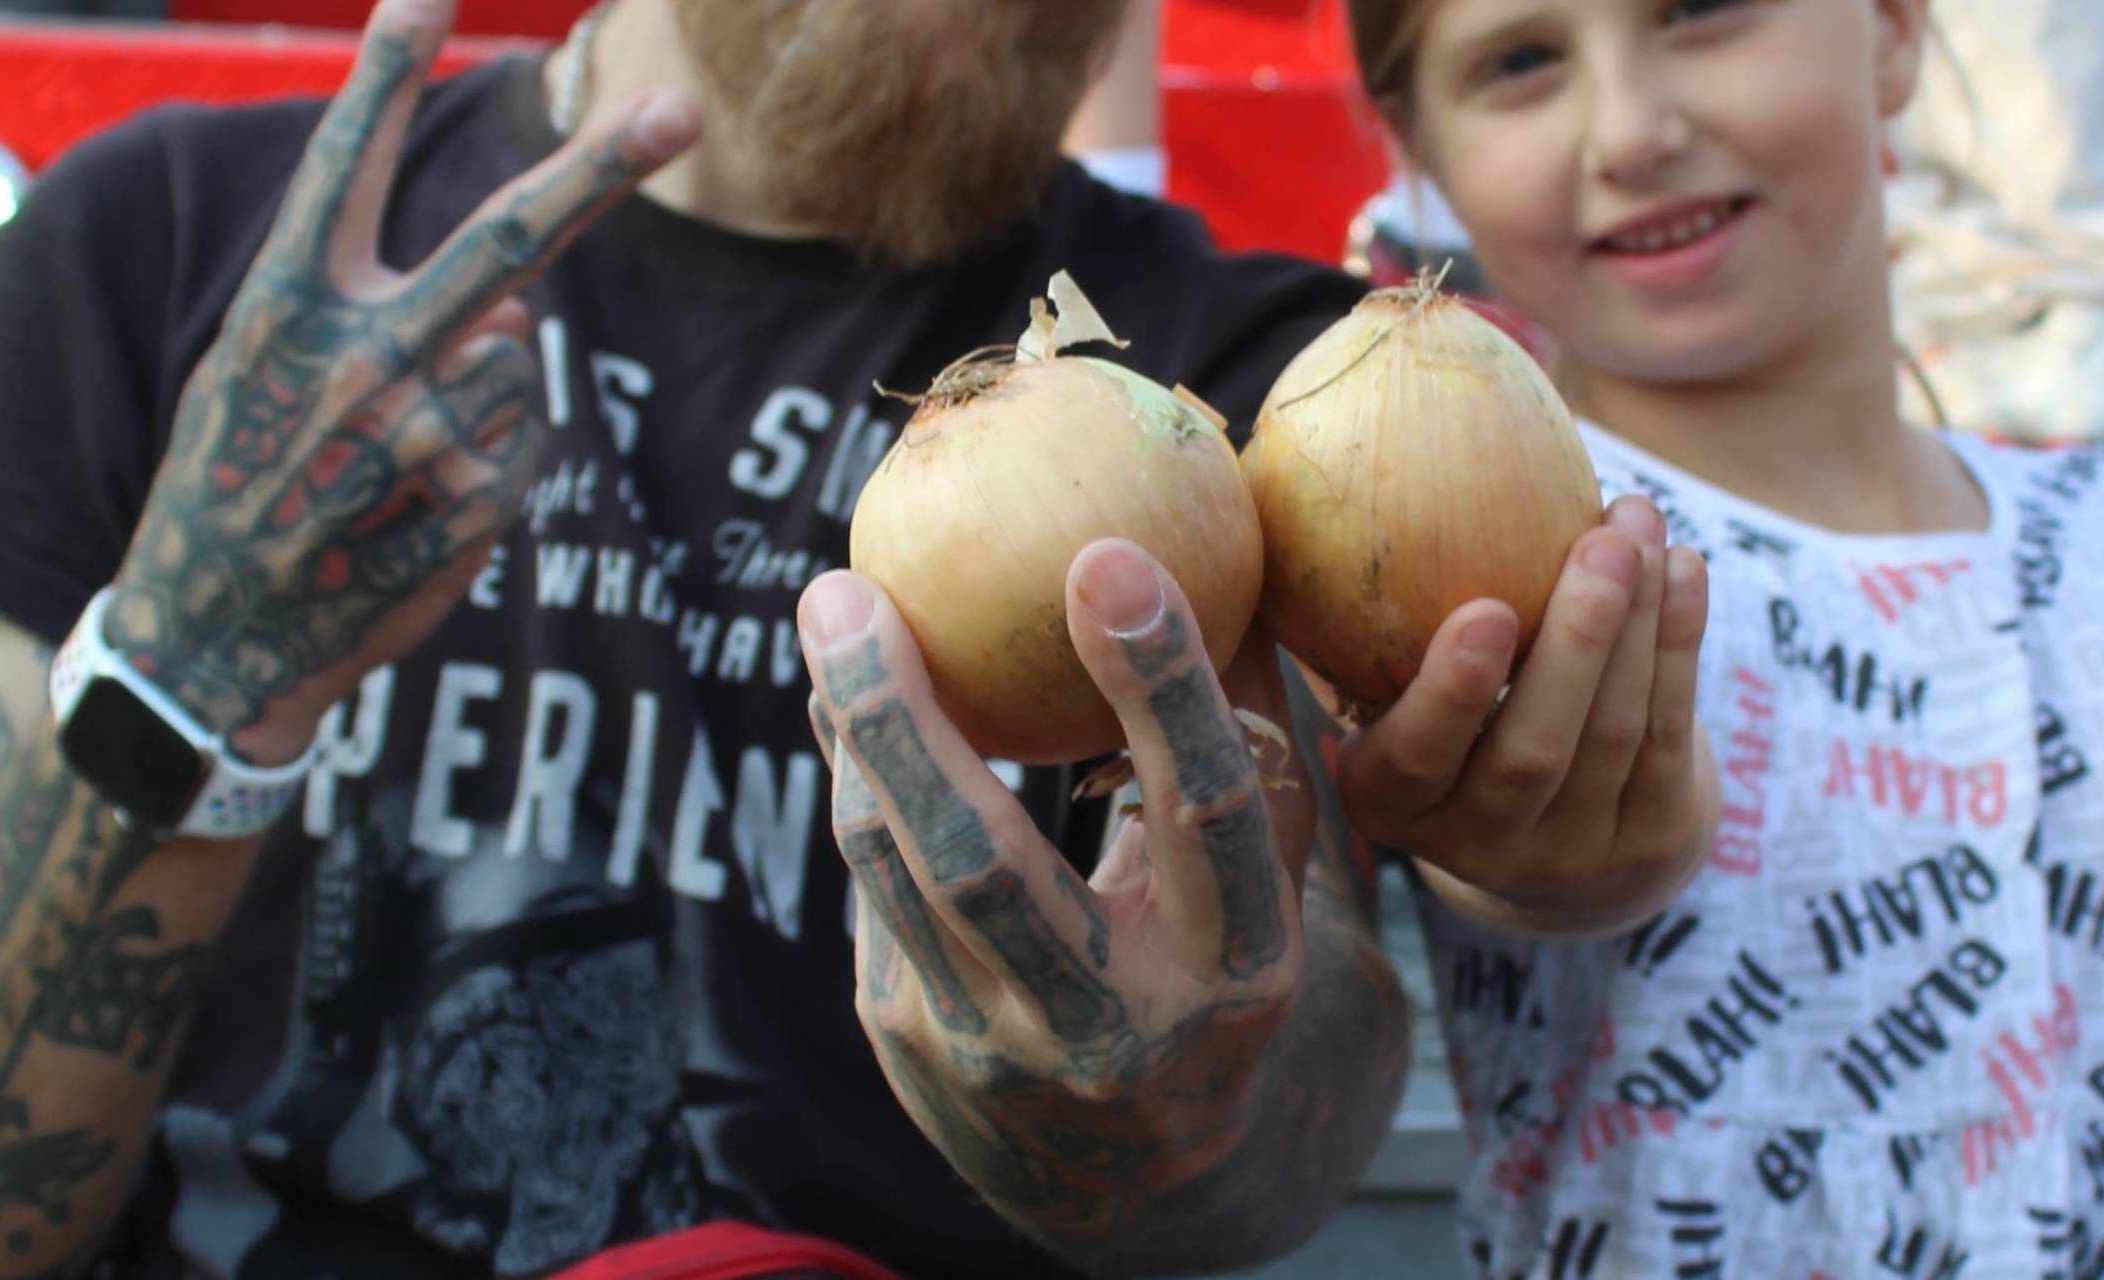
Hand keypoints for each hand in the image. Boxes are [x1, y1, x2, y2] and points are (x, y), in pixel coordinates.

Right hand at [104, 0, 700, 764]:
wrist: (210, 644)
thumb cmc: (236, 486)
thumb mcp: (266, 378)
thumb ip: (380, 314)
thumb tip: (523, 312)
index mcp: (281, 310)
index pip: (343, 168)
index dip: (383, 75)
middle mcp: (358, 361)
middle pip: (502, 245)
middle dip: (597, 171)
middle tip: (680, 108)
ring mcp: (426, 440)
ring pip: (513, 359)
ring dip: (474, 391)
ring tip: (389, 461)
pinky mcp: (476, 506)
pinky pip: (520, 442)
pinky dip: (485, 463)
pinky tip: (411, 511)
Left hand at [800, 539, 1312, 1225]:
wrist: (1136, 1173)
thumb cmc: (1215, 963)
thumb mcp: (1267, 878)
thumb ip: (1253, 733)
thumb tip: (1232, 541)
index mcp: (1235, 973)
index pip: (1203, 813)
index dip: (1160, 684)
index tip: (1104, 553)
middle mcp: (1111, 1028)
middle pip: (981, 865)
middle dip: (900, 719)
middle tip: (848, 589)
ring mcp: (994, 1050)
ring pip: (894, 872)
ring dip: (853, 733)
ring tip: (836, 609)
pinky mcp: (909, 1044)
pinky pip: (870, 884)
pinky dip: (860, 780)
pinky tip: (844, 698)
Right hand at [1337, 495, 1714, 935]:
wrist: (1550, 835)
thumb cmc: (1442, 715)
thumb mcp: (1384, 694)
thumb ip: (1358, 623)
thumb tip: (1317, 480)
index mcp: (1390, 804)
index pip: (1416, 759)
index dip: (1452, 692)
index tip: (1488, 609)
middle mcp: (1476, 844)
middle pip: (1531, 752)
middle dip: (1576, 642)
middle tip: (1601, 544)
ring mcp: (1569, 853)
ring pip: (1612, 736)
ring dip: (1639, 623)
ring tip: (1639, 525)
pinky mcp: (1647, 840)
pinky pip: (1668, 736)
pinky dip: (1680, 645)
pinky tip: (1681, 569)